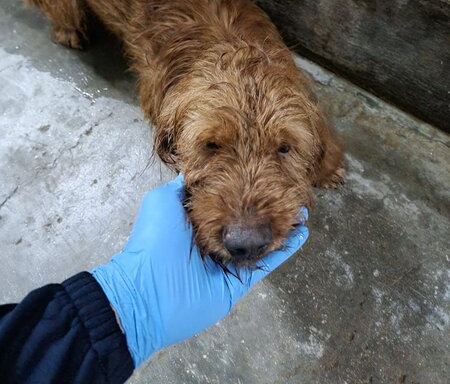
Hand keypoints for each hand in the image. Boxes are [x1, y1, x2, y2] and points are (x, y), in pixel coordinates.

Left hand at [92, 174, 308, 366]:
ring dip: (281, 225)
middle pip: (248, 219)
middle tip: (289, 189)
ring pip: (260, 240)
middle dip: (269, 205)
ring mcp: (228, 261)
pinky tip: (301, 233)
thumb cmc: (154, 240)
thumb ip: (184, 185)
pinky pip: (266, 263)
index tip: (263, 169)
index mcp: (197, 220)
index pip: (228, 198)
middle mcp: (215, 238)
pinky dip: (284, 249)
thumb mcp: (162, 200)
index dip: (245, 185)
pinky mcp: (238, 282)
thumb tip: (199, 169)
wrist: (148, 290)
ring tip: (302, 209)